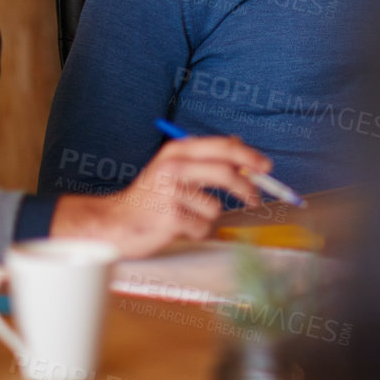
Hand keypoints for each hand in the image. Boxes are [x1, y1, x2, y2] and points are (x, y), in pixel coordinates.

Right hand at [49, 137, 271, 257]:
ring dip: (206, 217)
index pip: (223, 147)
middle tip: (255, 199)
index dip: (249, 156)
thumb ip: (203, 158)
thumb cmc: (148, 197)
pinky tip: (176, 228)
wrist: (113, 223)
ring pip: (215, 207)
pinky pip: (202, 228)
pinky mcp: (170, 219)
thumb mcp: (172, 167)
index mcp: (177, 152)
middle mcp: (173, 168)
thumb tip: (241, 148)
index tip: (266, 168)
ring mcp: (171, 194)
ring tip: (184, 216)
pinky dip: (195, 232)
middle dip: (247, 189)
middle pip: (227, 174)